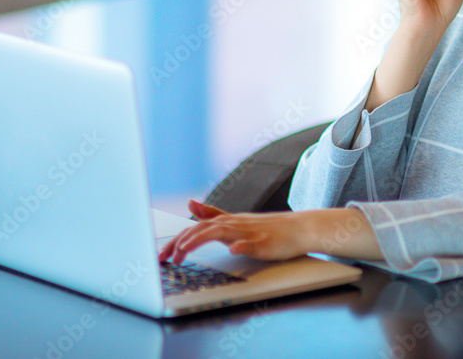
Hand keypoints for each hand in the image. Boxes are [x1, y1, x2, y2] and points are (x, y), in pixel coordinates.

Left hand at [158, 199, 313, 264]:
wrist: (300, 228)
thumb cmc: (269, 228)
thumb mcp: (237, 220)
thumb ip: (214, 214)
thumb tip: (191, 203)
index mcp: (227, 222)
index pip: (196, 227)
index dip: (177, 240)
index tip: (162, 254)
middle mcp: (235, 224)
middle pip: (202, 229)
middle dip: (180, 242)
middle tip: (164, 258)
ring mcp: (249, 232)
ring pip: (221, 232)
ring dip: (201, 240)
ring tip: (184, 251)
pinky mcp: (264, 242)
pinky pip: (251, 243)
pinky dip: (242, 246)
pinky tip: (234, 250)